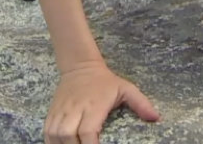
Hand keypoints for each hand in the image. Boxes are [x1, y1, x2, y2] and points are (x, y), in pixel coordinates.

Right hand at [44, 61, 159, 143]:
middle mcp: (75, 109)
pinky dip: (51, 142)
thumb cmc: (106, 82)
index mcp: (94, 106)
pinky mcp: (52, 112)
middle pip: (67, 135)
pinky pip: (47, 132)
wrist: (80, 66)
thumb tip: (156, 118)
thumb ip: (141, 104)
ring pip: (54, 134)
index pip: (88, 131)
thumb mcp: (126, 88)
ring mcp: (62, 111)